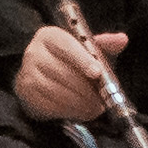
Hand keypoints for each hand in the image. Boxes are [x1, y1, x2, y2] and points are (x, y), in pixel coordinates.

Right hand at [8, 24, 125, 123]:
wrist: (39, 75)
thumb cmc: (67, 60)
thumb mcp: (85, 50)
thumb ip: (103, 45)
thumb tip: (122, 39)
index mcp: (50, 36)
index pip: (66, 45)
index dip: (82, 59)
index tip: (97, 73)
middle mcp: (33, 51)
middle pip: (63, 72)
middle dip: (86, 90)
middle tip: (102, 101)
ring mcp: (26, 73)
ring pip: (56, 91)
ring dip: (79, 103)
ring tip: (94, 109)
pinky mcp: (25, 93)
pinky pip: (48, 105)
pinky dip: (68, 111)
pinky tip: (79, 112)